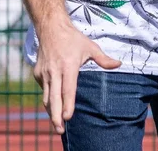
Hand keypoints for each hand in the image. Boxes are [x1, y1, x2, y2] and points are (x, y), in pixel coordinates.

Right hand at [32, 18, 120, 133]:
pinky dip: (49, 98)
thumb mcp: (90, 46)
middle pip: (54, 98)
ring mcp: (44, 73)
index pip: (68, 89)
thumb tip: (119, 64)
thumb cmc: (73, 38)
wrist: (50, 27)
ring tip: (57, 124)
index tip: (68, 117)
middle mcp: (54, 71)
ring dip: (51, 111)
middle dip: (56, 116)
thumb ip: (104, 59)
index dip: (67, 104)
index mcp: (68, 65)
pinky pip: (44, 89)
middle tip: (60, 129)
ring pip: (47, 97)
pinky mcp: (38, 73)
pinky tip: (54, 104)